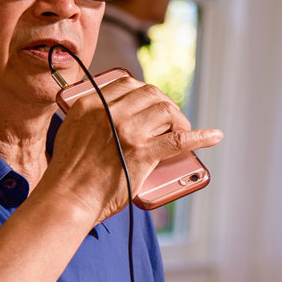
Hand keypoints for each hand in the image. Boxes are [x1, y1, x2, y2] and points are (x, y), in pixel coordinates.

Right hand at [38, 74, 222, 222]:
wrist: (67, 198)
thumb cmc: (68, 173)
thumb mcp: (72, 130)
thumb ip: (92, 117)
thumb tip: (115, 115)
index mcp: (90, 104)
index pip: (127, 83)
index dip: (144, 92)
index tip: (150, 103)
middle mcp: (110, 112)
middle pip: (150, 93)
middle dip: (165, 103)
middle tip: (169, 118)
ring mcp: (128, 132)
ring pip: (166, 110)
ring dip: (178, 118)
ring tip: (181, 130)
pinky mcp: (143, 153)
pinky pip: (179, 138)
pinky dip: (201, 136)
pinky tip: (213, 136)